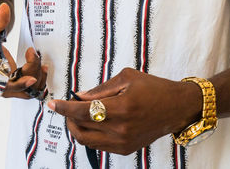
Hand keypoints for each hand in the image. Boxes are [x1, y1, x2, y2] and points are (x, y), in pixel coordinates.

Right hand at [0, 3, 46, 98]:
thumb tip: (4, 8)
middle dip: (31, 74)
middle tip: (35, 57)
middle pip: (16, 89)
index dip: (18, 84)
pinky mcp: (9, 83)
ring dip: (36, 79)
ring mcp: (1, 85)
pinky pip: (25, 87)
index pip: (2, 85)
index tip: (32, 78)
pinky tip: (40, 66)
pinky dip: (35, 79)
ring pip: (24, 91)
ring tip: (42, 64)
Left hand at [48, 68, 201, 154]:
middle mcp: (121, 129)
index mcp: (122, 107)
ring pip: (87, 141)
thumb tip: (79, 96)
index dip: (64, 108)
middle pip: (81, 129)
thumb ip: (100, 89)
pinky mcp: (126, 149)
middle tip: (68, 107)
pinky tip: (94, 123)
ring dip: (77, 128)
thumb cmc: (154, 88)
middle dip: (68, 118)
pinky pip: (99, 145)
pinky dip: (91, 135)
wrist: (176, 107)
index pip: (83, 111)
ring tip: (79, 115)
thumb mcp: (127, 78)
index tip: (53, 103)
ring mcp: (123, 142)